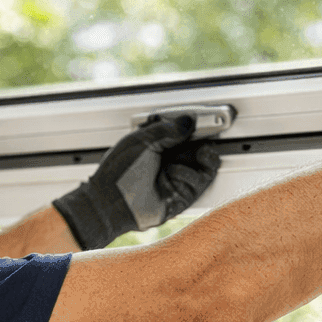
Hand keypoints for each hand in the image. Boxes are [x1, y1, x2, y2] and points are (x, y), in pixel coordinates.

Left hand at [52, 117, 221, 249]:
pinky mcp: (182, 196)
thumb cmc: (118, 172)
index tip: (204, 119)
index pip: (184, 133)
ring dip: (205, 156)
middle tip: (209, 133)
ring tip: (202, 151)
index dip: (195, 127)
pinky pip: (199, 183)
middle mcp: (170, 162)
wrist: (111, 202)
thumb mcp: (141, 141)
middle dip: (206, 140)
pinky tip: (179, 171)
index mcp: (158, 146)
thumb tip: (188, 121)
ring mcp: (177, 179)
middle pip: (198, 148)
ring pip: (204, 165)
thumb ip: (166, 129)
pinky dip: (193, 175)